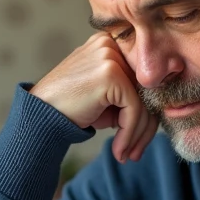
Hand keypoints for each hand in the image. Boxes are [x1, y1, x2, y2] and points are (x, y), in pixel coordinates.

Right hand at [29, 33, 157, 163]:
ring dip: (138, 135)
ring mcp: (110, 56)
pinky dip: (130, 134)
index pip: (142, 79)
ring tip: (127, 155)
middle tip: (136, 153)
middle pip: (146, 90)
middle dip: (145, 127)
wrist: (39, 116)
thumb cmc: (71, 108)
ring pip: (143, 102)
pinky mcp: (111, 73)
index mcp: (111, 44)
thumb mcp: (105, 98)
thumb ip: (130, 95)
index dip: (146, 112)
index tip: (139, 140)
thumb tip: (160, 113)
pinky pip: (134, 110)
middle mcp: (111, 44)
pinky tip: (119, 150)